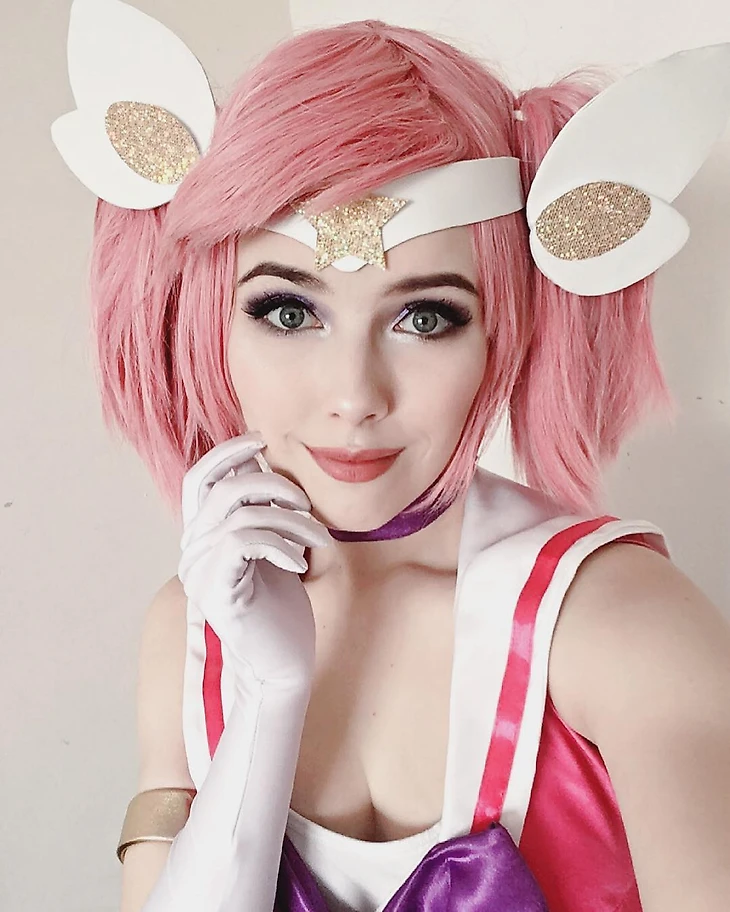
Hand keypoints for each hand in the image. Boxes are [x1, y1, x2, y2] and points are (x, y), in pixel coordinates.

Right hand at [177, 433, 331, 686]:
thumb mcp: (276, 552)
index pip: (200, 479)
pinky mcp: (217, 592)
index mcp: (204, 538)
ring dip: (290, 520)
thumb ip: (265, 515)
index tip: (261, 440)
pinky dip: (280, 544)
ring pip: (241, 515)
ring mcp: (201, 572)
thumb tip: (267, 467)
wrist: (281, 667)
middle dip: (271, 485)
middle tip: (305, 505)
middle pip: (223, 489)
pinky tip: (300, 564)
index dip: (226, 452)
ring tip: (315, 541)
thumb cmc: (281, 612)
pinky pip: (243, 542)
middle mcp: (193, 552)